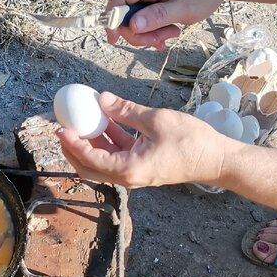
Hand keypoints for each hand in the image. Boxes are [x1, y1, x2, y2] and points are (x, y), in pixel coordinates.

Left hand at [56, 92, 234, 188]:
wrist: (215, 160)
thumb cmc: (191, 142)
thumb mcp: (156, 120)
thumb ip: (126, 110)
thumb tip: (101, 98)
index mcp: (127, 169)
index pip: (89, 159)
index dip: (72, 143)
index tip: (60, 127)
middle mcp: (127, 177)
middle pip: (89, 167)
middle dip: (73, 149)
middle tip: (64, 128)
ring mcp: (134, 174)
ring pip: (102, 162)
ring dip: (91, 143)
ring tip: (82, 120)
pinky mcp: (141, 167)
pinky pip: (117, 156)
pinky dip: (108, 141)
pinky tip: (106, 121)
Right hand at [107, 0, 234, 48]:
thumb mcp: (188, 7)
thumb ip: (159, 15)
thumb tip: (132, 24)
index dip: (111, 17)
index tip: (114, 39)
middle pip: (124, 12)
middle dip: (139, 33)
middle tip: (162, 41)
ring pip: (133, 18)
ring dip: (149, 32)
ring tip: (172, 33)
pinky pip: (141, 15)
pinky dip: (152, 28)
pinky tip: (167, 31)